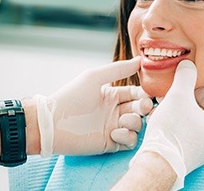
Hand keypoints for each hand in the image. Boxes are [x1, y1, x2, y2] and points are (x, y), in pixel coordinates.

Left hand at [34, 57, 152, 155]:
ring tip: (122, 120)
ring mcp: (113, 127)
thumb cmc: (72, 96)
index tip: (151, 94)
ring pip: (137, 125)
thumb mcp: (95, 77)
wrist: (53, 123)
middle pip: (140, 109)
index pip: (136, 93)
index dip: (145, 93)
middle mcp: (114, 111)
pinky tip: (114, 133)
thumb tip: (140, 60)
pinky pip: (129, 140)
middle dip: (145, 107)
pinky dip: (127, 136)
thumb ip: (119, 69)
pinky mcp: (110, 143)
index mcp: (112, 95)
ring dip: (134, 122)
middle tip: (144, 106)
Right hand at [130, 60, 203, 188]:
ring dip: (177, 111)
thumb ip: (185, 76)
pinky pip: (185, 134)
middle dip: (184, 100)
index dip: (198, 89)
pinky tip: (160, 119)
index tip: (184, 87)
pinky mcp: (189, 156)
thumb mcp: (178, 95)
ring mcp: (203, 150)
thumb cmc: (172, 127)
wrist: (159, 162)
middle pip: (201, 111)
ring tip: (162, 105)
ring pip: (191, 122)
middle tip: (171, 95)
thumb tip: (188, 64)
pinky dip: (174, 124)